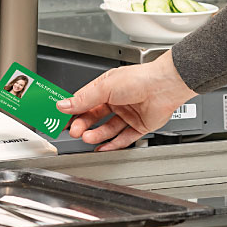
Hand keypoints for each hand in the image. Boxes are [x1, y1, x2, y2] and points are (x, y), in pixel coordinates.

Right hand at [55, 50, 194, 150]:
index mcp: (107, 87)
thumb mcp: (105, 87)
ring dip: (96, 134)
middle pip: (95, 117)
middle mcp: (117, 100)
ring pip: (108, 128)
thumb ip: (84, 99)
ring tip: (87, 138)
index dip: (73, 111)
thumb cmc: (139, 78)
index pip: (85, 101)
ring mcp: (128, 113)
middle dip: (84, 125)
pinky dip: (113, 144)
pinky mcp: (139, 125)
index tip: (62, 120)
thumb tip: (64, 104)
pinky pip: (124, 138)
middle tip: (75, 131)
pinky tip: (102, 148)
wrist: (164, 86)